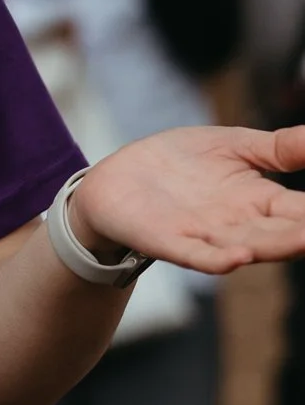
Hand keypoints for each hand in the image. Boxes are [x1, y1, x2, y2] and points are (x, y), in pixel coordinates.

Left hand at [71, 125, 304, 273]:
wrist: (117, 180)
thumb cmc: (180, 165)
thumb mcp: (235, 146)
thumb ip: (281, 148)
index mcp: (261, 202)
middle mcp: (240, 225)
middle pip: (284, 236)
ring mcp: (205, 236)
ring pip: (247, 246)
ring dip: (274, 248)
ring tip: (303, 241)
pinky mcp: (167, 241)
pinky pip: (195, 255)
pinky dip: (215, 258)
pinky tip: (235, 258)